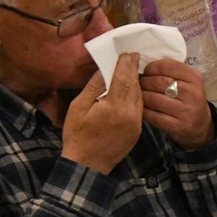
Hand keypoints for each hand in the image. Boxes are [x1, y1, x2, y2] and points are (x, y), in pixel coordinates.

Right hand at [61, 53, 142, 174]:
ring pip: (139, 96)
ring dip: (136, 82)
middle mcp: (129, 113)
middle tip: (133, 55)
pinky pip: (139, 108)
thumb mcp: (78, 107)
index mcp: (113, 106)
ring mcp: (136, 123)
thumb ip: (93, 87)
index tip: (129, 52)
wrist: (88, 164)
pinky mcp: (138, 130)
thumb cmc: (77, 134)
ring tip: (132, 69)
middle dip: (133, 69)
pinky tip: (131, 89)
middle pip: (134, 86)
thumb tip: (103, 69)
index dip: (126, 64)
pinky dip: (136, 96)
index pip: (123, 79)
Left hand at [139, 59, 213, 149]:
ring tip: (140, 96)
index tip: (146, 71)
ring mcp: (185, 111)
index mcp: (194, 78)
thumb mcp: (189, 82)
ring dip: (141, 96)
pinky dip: (143, 111)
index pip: (166, 66)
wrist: (200, 125)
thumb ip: (172, 71)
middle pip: (157, 82)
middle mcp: (192, 93)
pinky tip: (143, 108)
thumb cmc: (189, 99)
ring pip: (152, 99)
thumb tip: (144, 63)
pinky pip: (151, 115)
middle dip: (143, 82)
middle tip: (140, 84)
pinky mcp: (176, 125)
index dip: (151, 67)